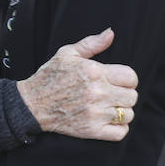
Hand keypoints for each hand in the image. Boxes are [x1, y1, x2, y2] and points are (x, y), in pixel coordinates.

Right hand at [17, 28, 138, 141]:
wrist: (31, 104)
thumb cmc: (50, 76)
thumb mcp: (67, 54)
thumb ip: (91, 43)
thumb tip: (111, 33)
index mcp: (94, 72)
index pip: (131, 77)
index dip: (127, 79)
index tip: (117, 82)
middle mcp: (97, 92)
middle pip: (132, 96)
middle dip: (125, 95)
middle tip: (112, 95)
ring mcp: (95, 113)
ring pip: (128, 114)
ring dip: (122, 112)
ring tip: (108, 108)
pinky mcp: (91, 130)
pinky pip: (120, 132)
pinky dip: (119, 128)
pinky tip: (109, 121)